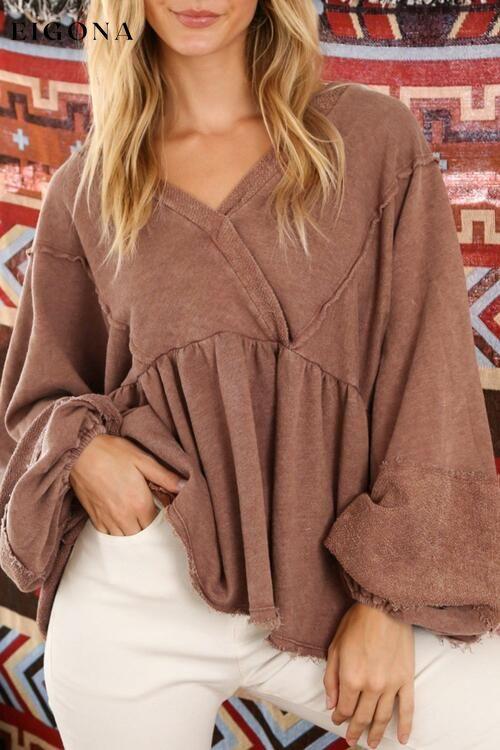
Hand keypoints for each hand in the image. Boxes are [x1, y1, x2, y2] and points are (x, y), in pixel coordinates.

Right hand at [68, 434, 185, 535]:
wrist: (80, 452)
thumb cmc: (113, 453)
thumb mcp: (143, 460)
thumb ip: (165, 477)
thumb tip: (185, 486)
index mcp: (139, 504)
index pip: (156, 524)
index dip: (161, 518)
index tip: (161, 508)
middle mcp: (124, 517)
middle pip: (142, 535)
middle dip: (148, 528)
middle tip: (149, 514)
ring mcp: (107, 519)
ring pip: (125, 538)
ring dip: (133, 532)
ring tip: (136, 519)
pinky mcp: (94, 518)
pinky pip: (108, 536)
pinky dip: (116, 533)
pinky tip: (120, 522)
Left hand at [323, 602, 414, 747]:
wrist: (384, 607)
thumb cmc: (356, 623)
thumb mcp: (335, 647)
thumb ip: (331, 678)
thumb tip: (331, 703)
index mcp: (351, 678)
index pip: (344, 708)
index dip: (339, 716)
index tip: (336, 719)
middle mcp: (371, 686)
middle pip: (363, 716)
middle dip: (355, 730)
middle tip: (351, 739)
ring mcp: (391, 685)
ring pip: (382, 717)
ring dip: (375, 733)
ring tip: (370, 743)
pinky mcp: (406, 680)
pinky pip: (407, 709)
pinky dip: (404, 726)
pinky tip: (401, 739)